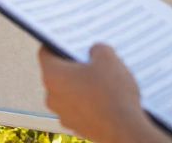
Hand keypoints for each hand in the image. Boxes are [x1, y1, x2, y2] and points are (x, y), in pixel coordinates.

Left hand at [38, 45, 163, 142]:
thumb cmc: (112, 94)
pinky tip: (107, 96)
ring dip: (82, 84)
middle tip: (91, 57)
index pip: (46, 52)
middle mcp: (52, 96)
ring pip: (69, 91)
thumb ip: (97, 49)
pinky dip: (89, 101)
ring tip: (104, 77)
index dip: (57, 42)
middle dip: (74, 64)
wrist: (125, 131)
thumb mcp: (108, 59)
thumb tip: (95, 51)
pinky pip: (80, 107)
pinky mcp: (77, 126)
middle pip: (58, 72)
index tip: (68, 39)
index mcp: (52, 75)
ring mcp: (63, 113)